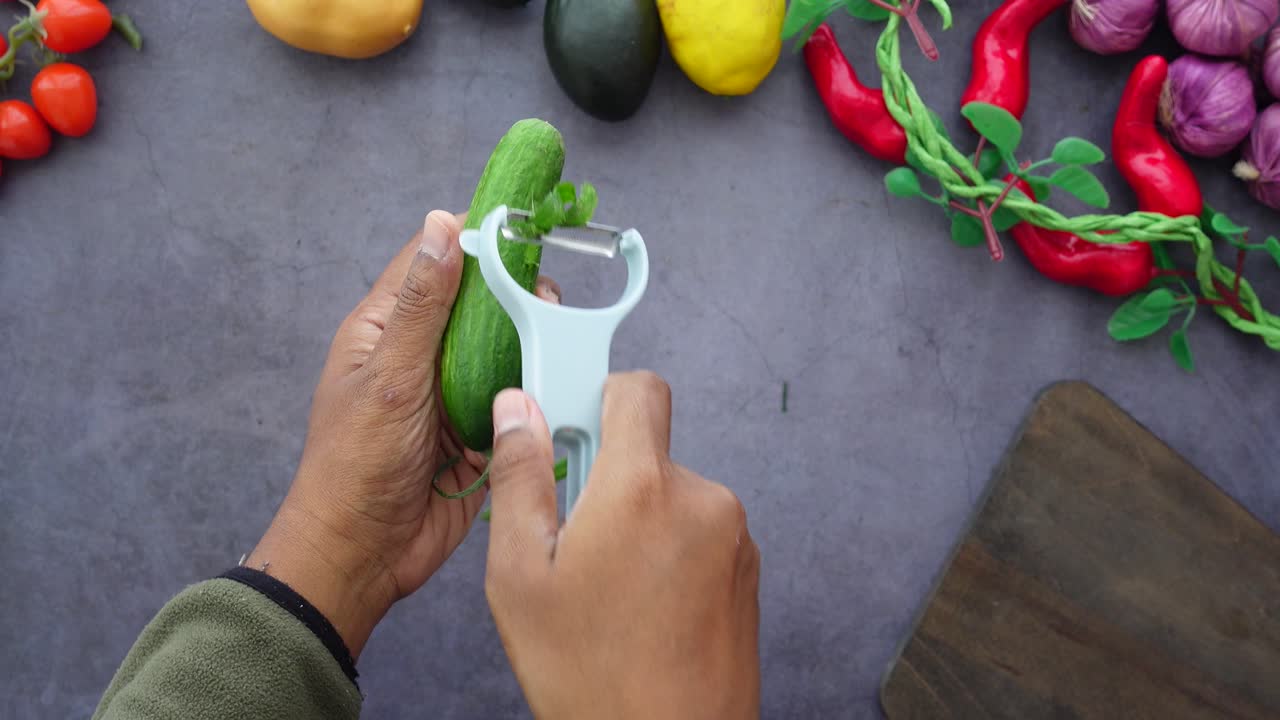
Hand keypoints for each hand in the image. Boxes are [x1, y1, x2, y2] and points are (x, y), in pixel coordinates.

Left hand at [245, 210, 560, 657]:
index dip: (476, 239)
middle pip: (480, 305)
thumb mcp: (391, 373)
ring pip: (504, 351)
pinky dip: (535, 392)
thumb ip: (424, 303)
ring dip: (531, 345)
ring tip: (560, 340)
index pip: (434, 262)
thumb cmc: (356, 463)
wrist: (364, 555)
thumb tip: (443, 224)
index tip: (522, 226)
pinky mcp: (479, 434)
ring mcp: (452, 394)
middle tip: (548, 298)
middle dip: (516, 295)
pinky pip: (516, 400)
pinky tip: (560, 382)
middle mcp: (422, 355)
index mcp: (385, 329)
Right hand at [484, 373, 761, 719]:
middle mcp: (701, 499)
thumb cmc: (590, 676)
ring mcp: (734, 537)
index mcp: (641, 488)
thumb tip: (519, 410)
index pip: (639, 390)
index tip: (573, 431)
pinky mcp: (748, 571)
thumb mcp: (521, 576)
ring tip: (611, 590)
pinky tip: (644, 608)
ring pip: (672, 497)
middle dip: (611, 480)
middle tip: (576, 542)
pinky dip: (671, 553)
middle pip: (650, 452)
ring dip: (642, 521)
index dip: (602, 397)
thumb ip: (522, 478)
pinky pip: (700, 533)